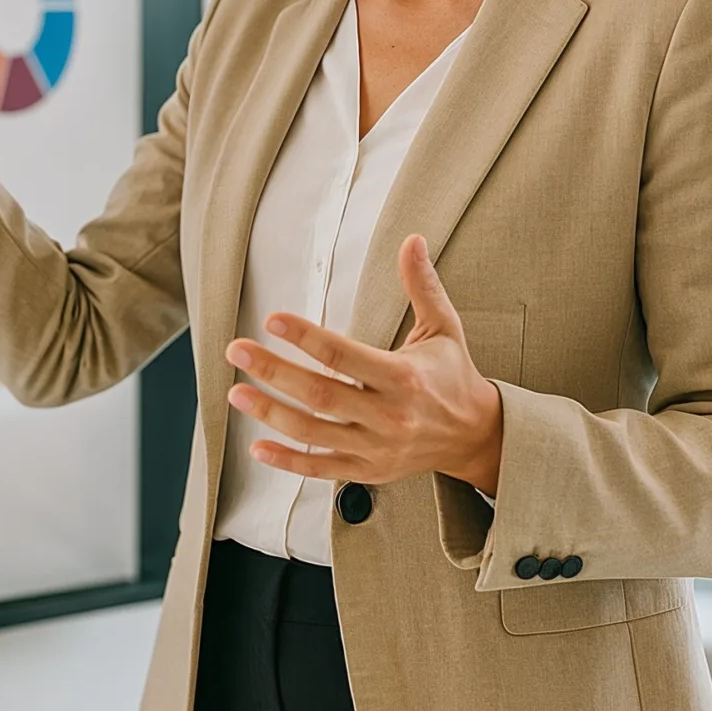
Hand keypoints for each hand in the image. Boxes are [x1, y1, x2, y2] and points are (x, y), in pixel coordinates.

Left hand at [224, 235, 505, 495]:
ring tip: (236, 393)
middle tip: (236, 351)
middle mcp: (389, 415)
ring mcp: (377, 447)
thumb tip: (412, 240)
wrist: (476, 435)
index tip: (271, 319)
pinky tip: (257, 447)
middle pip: (321, 394)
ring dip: (271, 413)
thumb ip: (422, 285)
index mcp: (404, 377)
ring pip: (314, 432)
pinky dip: (288, 461)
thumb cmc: (453, 376)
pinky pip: (321, 468)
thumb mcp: (444, 328)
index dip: (306, 338)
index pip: (344, 355)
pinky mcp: (369, 470)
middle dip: (274, 372)